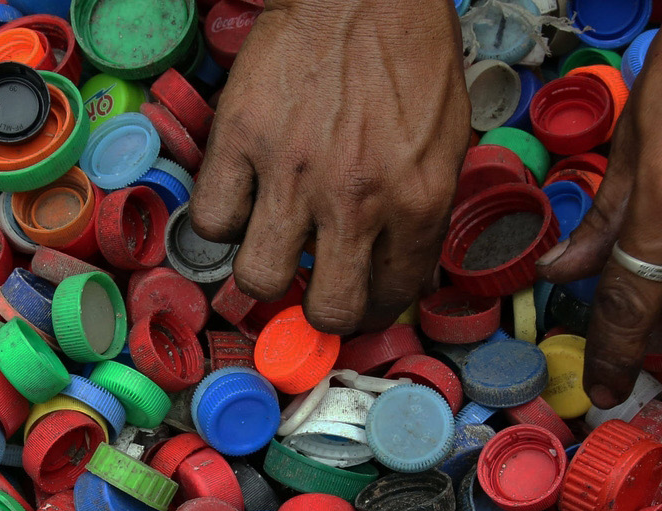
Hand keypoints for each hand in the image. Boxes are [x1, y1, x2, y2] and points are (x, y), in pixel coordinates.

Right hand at [191, 0, 472, 333]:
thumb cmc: (410, 50)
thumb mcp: (449, 138)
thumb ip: (424, 205)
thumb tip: (398, 262)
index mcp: (420, 200)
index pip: (393, 294)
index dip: (373, 305)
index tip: (360, 297)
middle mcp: (357, 199)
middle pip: (326, 309)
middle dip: (321, 308)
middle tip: (315, 286)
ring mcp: (293, 172)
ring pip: (259, 277)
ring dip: (266, 269)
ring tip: (273, 242)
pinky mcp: (240, 140)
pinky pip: (212, 218)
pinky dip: (222, 219)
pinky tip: (241, 199)